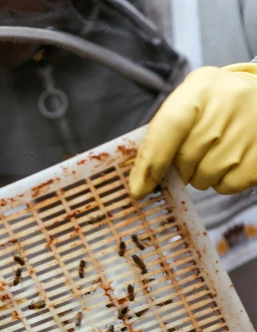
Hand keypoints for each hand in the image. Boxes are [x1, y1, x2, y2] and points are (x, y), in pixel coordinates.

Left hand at [130, 64, 256, 197]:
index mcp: (201, 88)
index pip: (168, 127)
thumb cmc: (214, 103)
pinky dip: (222, 181)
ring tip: (215, 151)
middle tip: (191, 154)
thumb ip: (162, 133)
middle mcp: (227, 105)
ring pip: (203, 179)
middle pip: (184, 161)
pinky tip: (232, 158)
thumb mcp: (188, 100)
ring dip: (201, 175)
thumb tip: (140, 179)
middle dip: (179, 168)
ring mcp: (247, 132)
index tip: (139, 189)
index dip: (151, 164)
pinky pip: (226, 186)